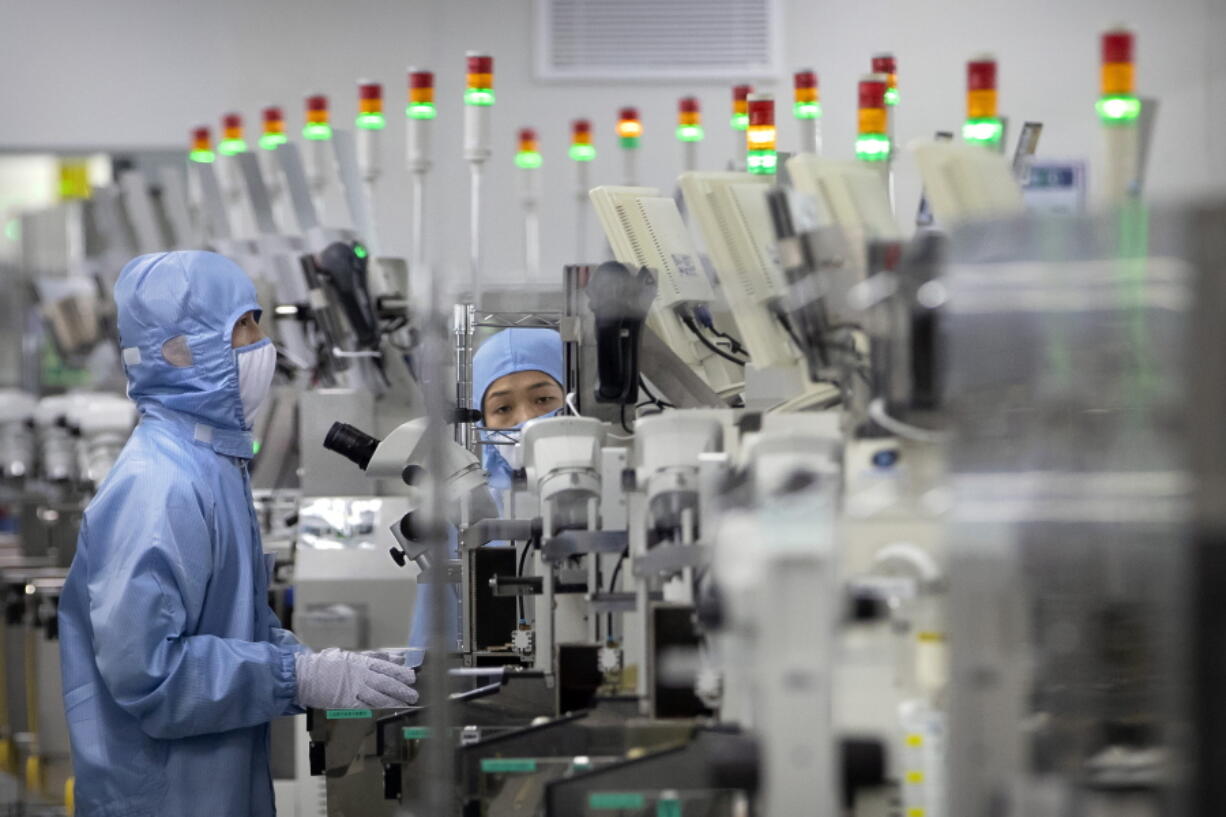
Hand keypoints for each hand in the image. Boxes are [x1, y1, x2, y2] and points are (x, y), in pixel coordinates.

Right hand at [294, 648, 418, 708]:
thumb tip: (398, 658)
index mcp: (361, 661)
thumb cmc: (330, 664)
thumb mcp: (354, 656)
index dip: (400, 673)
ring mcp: (353, 688)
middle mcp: (359, 674)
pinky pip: (364, 705)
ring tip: (405, 703)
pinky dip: (377, 707)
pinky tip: (386, 709)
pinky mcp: (346, 701)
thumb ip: (377, 657)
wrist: (306, 675)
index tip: (412, 677)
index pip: (386, 667)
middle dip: (401, 689)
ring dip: (393, 700)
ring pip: (377, 695)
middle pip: (385, 682)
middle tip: (414, 695)